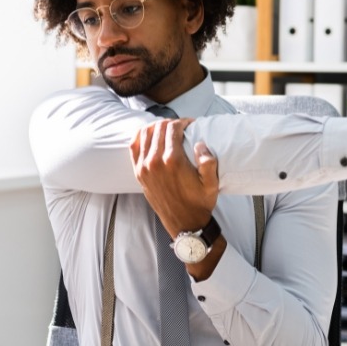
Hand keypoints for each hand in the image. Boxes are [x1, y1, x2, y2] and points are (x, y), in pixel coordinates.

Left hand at [128, 118, 219, 235]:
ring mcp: (144, 167)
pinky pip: (134, 146)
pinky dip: (141, 136)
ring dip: (157, 127)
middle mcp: (155, 162)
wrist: (184, 223)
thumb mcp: (212, 184)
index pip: (173, 128)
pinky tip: (150, 135)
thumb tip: (200, 144)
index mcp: (173, 161)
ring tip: (167, 129)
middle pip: (159, 128)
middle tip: (180, 127)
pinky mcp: (139, 173)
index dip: (183, 122)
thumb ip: (209, 161)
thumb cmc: (199, 203)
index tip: (190, 124)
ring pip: (145, 133)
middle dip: (171, 123)